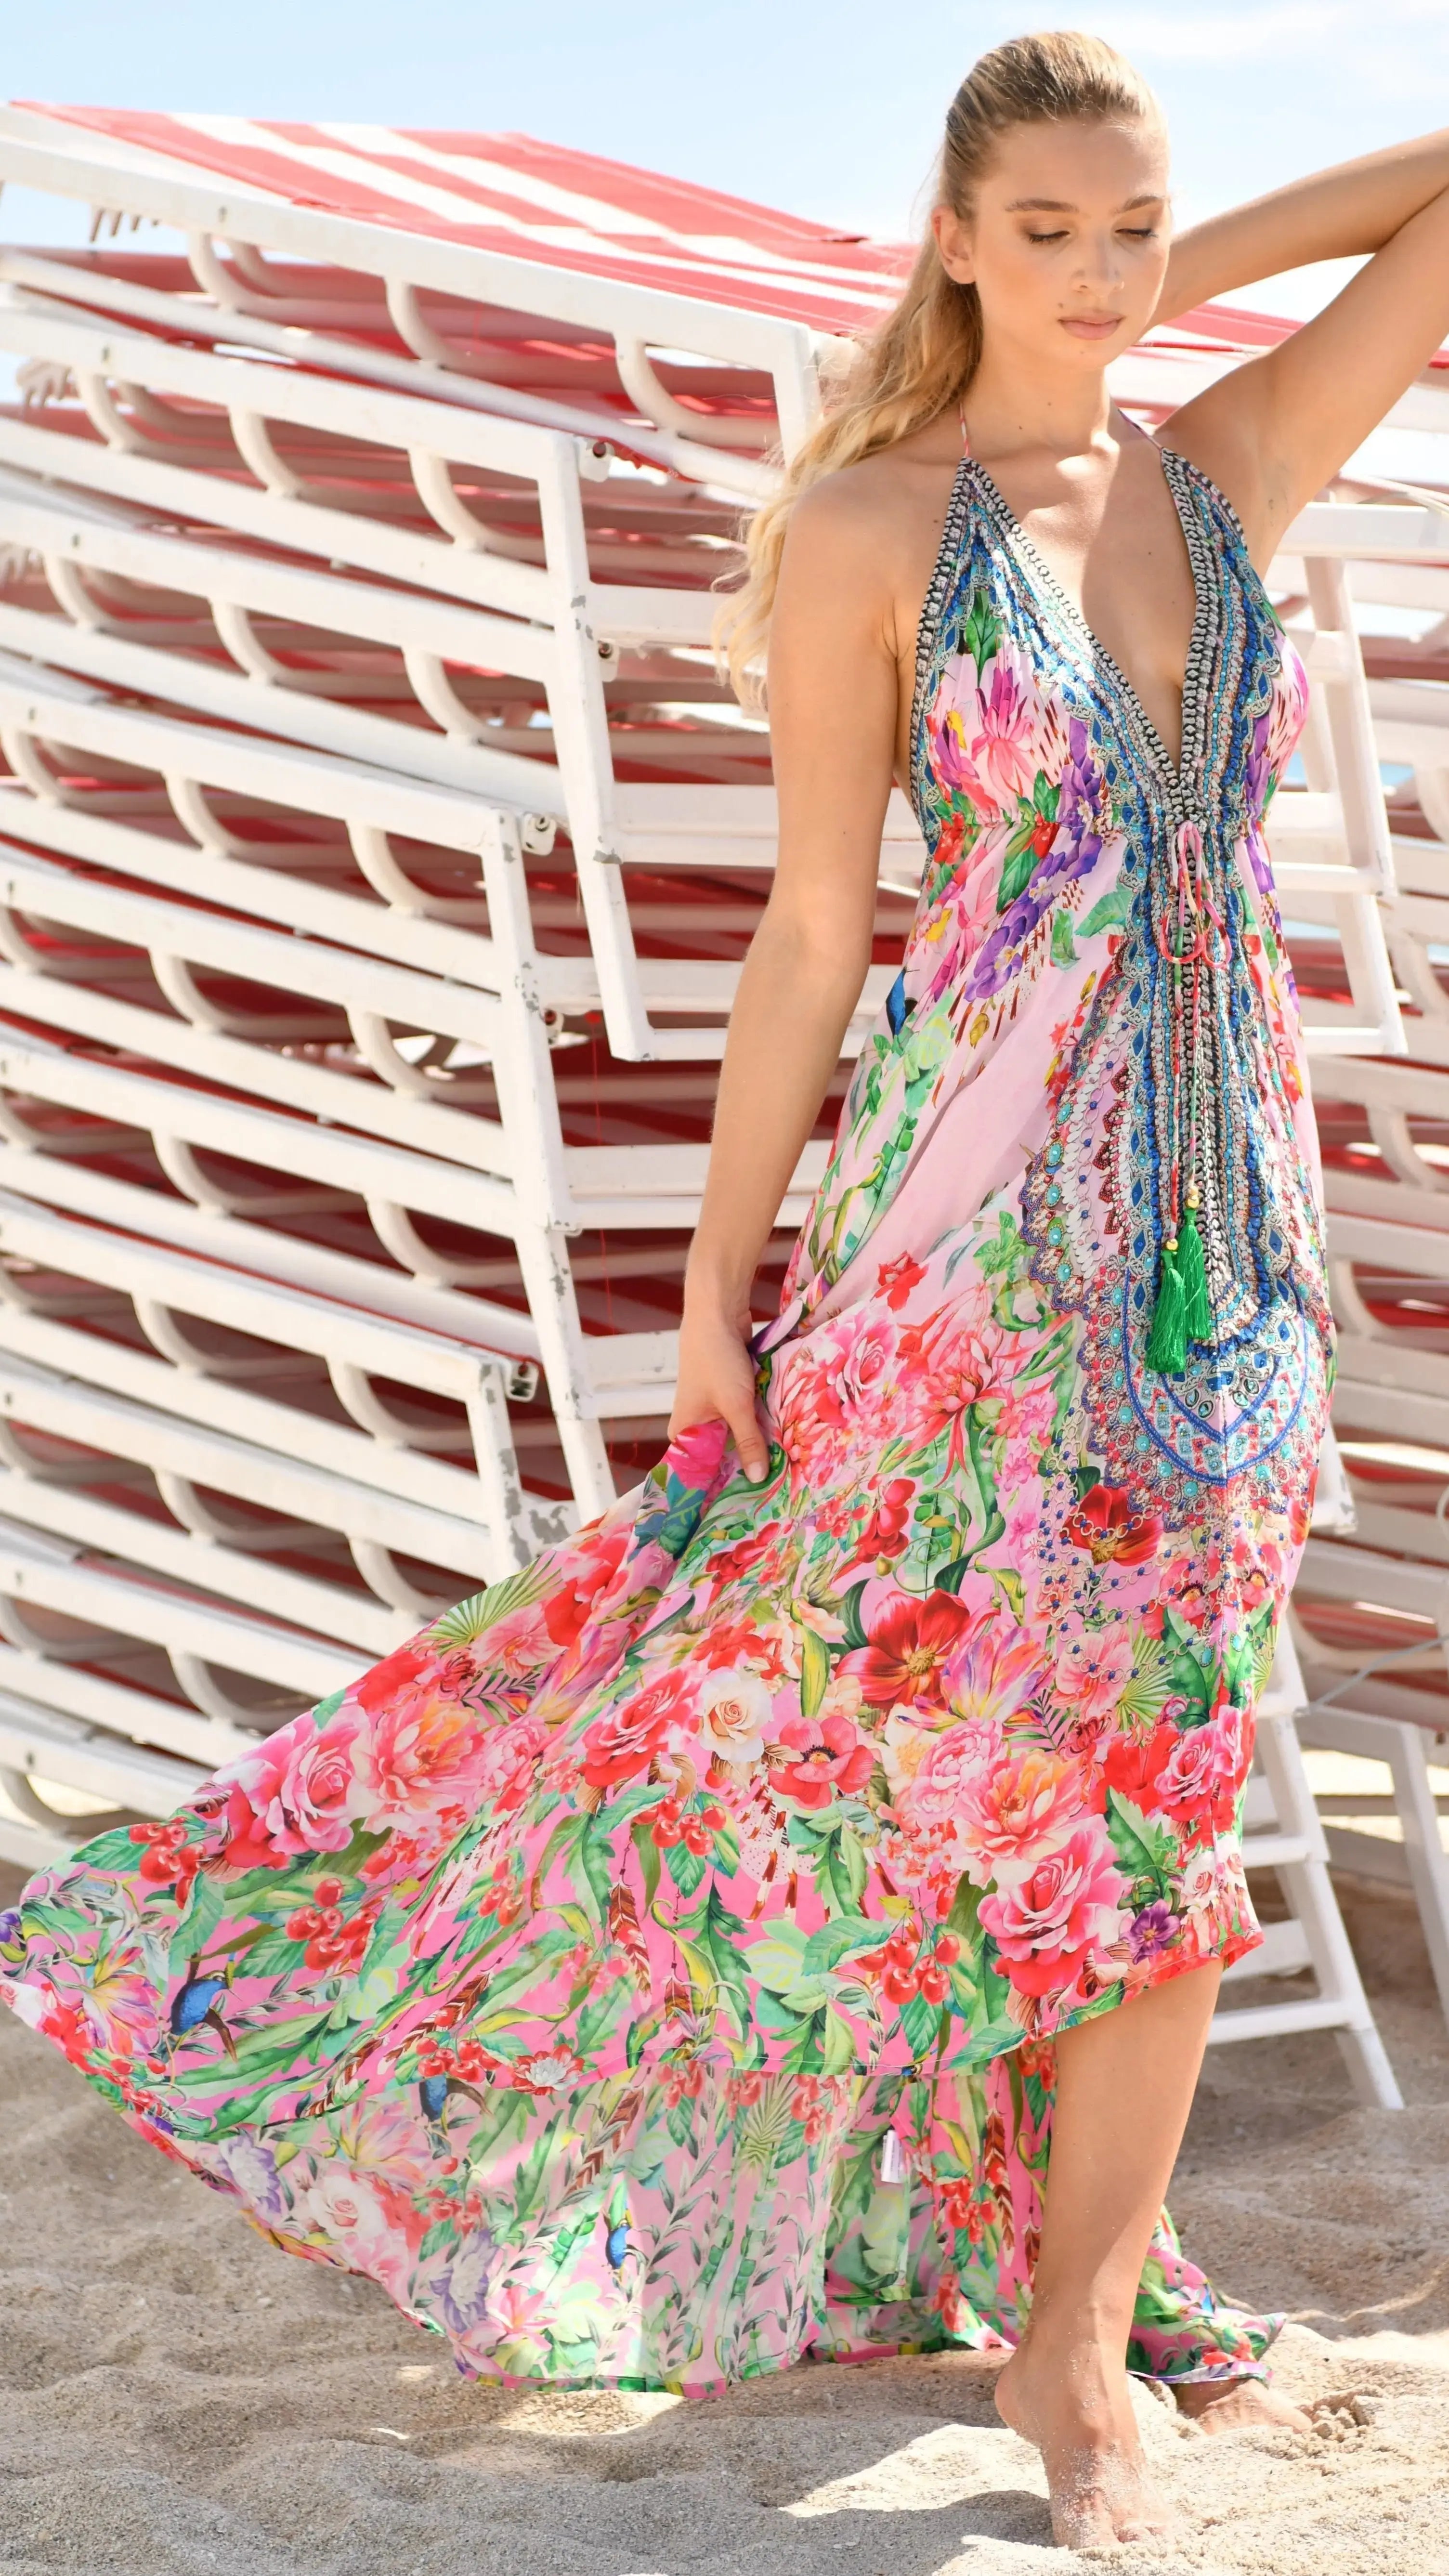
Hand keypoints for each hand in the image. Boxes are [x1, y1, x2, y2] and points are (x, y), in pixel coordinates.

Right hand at [670, 1296, 769, 1482]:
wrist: (718, 1311)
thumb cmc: (716, 1359)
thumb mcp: (735, 1405)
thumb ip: (749, 1442)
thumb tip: (759, 1478)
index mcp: (684, 1432)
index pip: (698, 1471)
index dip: (720, 1488)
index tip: (746, 1507)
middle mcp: (696, 1424)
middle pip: (722, 1455)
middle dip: (746, 1466)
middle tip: (774, 1492)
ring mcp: (715, 1409)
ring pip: (739, 1436)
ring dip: (759, 1444)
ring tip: (783, 1471)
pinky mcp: (732, 1395)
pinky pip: (748, 1418)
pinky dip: (762, 1424)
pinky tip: (783, 1441)